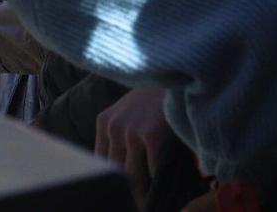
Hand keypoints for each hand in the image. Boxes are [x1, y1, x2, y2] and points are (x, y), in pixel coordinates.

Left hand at [94, 85, 171, 200]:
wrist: (176, 76)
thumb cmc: (154, 99)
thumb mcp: (128, 112)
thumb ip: (118, 138)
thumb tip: (118, 173)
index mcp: (104, 122)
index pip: (100, 162)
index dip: (110, 180)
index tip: (118, 193)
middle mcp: (114, 126)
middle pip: (115, 171)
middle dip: (125, 190)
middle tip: (136, 202)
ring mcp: (131, 130)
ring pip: (132, 175)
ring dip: (142, 193)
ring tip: (148, 202)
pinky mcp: (151, 135)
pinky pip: (152, 170)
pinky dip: (158, 180)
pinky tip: (164, 183)